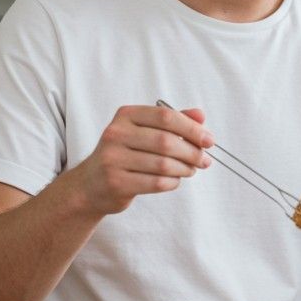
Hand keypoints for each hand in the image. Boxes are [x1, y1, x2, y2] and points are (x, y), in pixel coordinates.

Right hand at [66, 104, 213, 215]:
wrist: (91, 185)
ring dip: (185, 168)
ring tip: (191, 170)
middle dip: (192, 152)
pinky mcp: (116, 182)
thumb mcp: (144, 132)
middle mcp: (116, 134)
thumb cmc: (125, 154)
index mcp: (126, 115)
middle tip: (204, 160)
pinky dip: (172, 182)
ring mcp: (113, 159)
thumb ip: (172, 122)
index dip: (192, 128)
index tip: (209, 140)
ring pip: (163, 164)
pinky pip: (156, 182)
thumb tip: (200, 115)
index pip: (166, 116)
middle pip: (166, 141)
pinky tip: (175, 180)